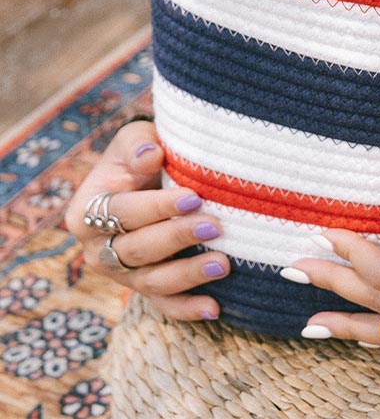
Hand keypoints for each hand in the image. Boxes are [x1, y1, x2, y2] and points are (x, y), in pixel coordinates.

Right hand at [64, 120, 229, 320]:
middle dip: (177, 238)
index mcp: (86, 212)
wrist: (149, 176)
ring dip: (187, 275)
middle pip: (136, 250)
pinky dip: (187, 310)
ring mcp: (121, 273)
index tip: (193, 197)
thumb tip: (150, 156)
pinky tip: (213, 308)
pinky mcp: (144, 288)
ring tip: (223, 264)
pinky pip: (163, 305)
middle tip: (215, 226)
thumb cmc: (144, 153)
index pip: (122, 213)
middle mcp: (98, 249)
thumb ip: (138, 144)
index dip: (157, 207)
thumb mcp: (136, 138)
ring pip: (151, 282)